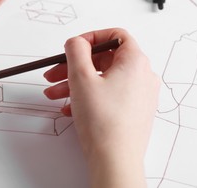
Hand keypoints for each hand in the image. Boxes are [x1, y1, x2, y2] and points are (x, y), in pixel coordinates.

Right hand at [43, 28, 159, 186]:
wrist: (115, 160)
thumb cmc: (103, 121)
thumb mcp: (81, 77)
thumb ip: (76, 51)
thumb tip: (76, 41)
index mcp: (135, 62)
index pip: (115, 35)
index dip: (91, 38)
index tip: (74, 47)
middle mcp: (141, 76)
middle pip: (103, 60)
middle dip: (73, 66)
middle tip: (54, 74)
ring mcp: (138, 95)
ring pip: (102, 79)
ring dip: (75, 83)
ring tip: (55, 94)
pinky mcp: (132, 111)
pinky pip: (107, 95)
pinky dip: (87, 97)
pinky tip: (70, 108)